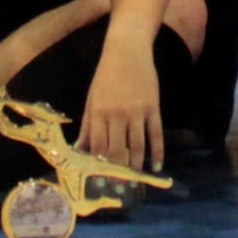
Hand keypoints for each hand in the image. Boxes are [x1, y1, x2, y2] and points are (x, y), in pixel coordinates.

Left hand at [79, 40, 164, 174]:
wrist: (127, 49)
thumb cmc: (106, 75)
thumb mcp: (92, 98)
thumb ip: (88, 125)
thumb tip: (79, 148)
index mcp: (99, 112)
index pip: (99, 146)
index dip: (100, 166)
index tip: (101, 182)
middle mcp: (117, 114)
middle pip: (118, 150)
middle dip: (119, 171)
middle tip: (121, 188)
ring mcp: (137, 111)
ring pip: (138, 145)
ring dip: (138, 165)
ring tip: (138, 180)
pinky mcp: (153, 106)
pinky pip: (156, 133)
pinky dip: (157, 151)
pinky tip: (157, 166)